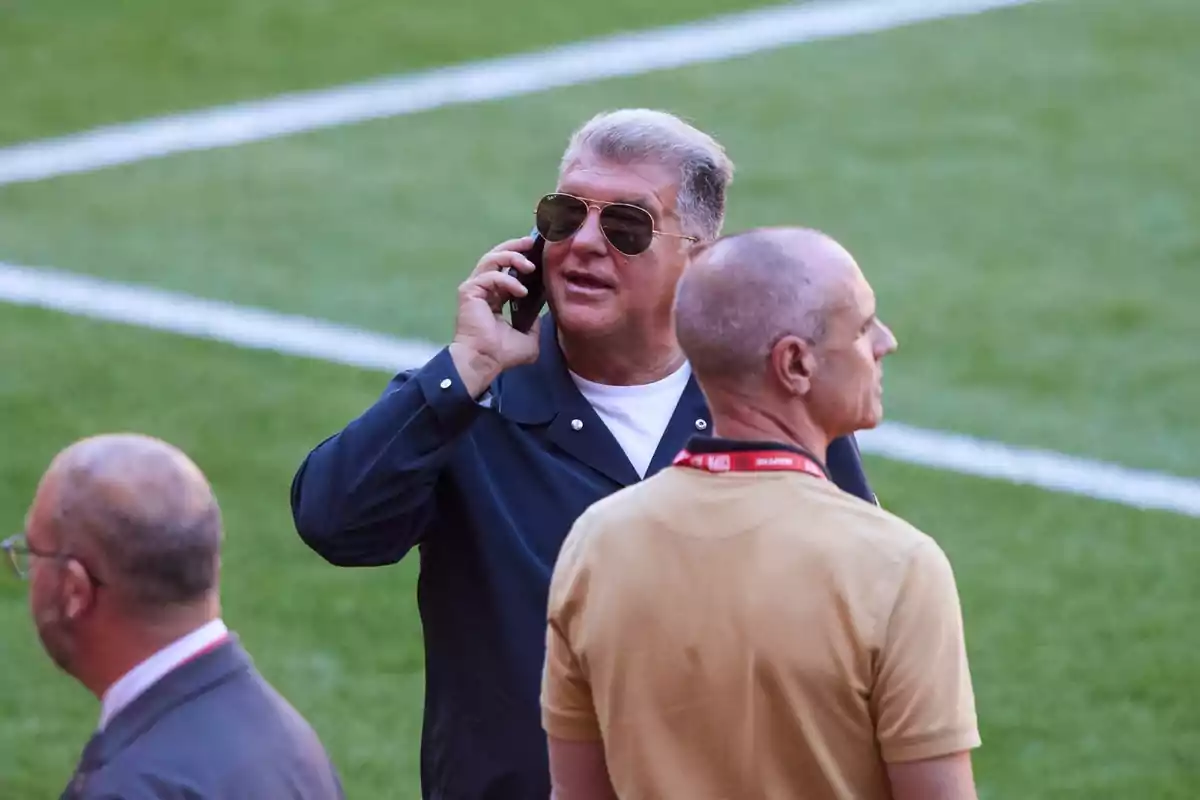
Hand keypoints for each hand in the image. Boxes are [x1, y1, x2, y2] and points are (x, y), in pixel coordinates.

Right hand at [449, 235, 542, 397]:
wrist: (485, 361)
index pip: (507, 269)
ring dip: (512, 257)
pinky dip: (507, 280)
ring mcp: (475, 288)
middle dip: (515, 246)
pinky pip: (490, 276)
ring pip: (492, 258)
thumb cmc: (503, 354)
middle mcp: (484, 289)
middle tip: (532, 243)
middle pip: (497, 255)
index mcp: (495, 297)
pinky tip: (521, 292)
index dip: (521, 257)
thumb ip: (535, 323)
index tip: (538, 252)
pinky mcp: (469, 291)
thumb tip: (542, 312)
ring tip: (530, 266)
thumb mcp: (529, 337)